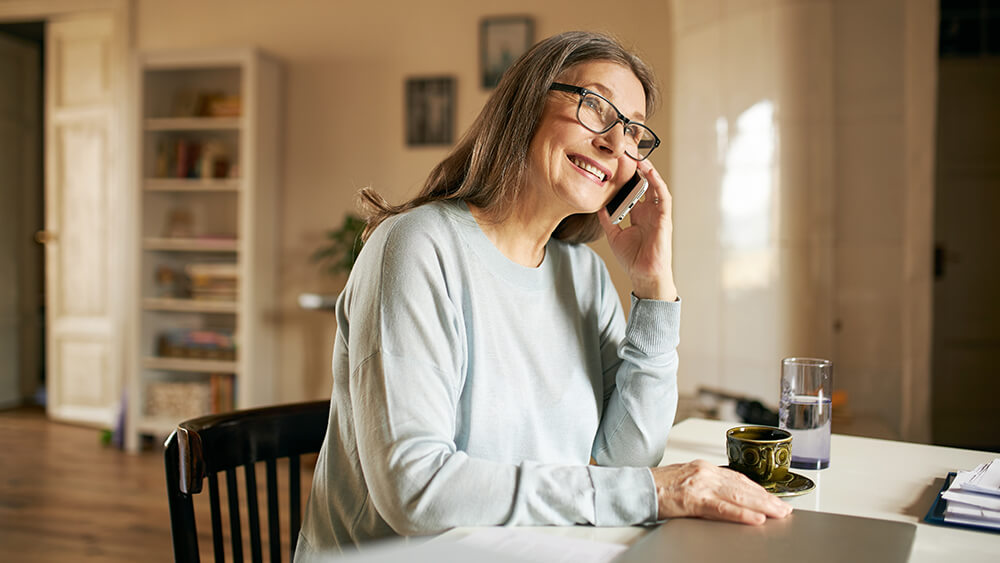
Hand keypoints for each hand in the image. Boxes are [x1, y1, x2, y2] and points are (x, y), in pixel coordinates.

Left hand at [597, 160, 675, 300]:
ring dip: (649, 172)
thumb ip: (607, 219)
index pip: (633, 190)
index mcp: (638, 214)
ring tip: (639, 157)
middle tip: (628, 153)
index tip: (617, 164)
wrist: (644, 275)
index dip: (627, 177)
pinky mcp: (664, 218)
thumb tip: (598, 205)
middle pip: (644, 184)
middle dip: (638, 169)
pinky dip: (657, 183)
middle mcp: (649, 211)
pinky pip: (663, 197)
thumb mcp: (614, 235)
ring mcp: (657, 214)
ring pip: (655, 186)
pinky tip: (650, 172)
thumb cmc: (632, 258)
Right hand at [651, 460, 792, 524]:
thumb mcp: (686, 480)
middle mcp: (705, 473)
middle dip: (767, 498)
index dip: (759, 490)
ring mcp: (699, 485)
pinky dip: (740, 514)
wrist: (635, 488)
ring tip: (778, 514)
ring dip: (762, 506)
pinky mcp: (692, 499)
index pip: (739, 478)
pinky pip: (721, 508)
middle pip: (743, 486)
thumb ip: (707, 486)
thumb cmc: (657, 487)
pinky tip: (755, 519)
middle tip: (784, 509)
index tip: (773, 499)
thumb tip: (727, 498)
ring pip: (738, 496)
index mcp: (704, 468)